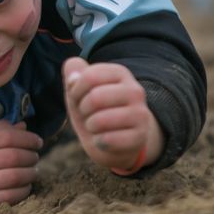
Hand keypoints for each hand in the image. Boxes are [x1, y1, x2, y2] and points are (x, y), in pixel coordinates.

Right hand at [0, 120, 41, 213]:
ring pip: (14, 177)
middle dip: (31, 156)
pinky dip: (24, 189)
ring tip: (34, 170)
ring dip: (31, 173)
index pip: (6, 137)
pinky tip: (25, 184)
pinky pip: (11, 196)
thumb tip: (23, 126)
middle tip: (36, 156)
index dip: (27, 138)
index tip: (38, 141)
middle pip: (13, 157)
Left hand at [62, 57, 162, 173]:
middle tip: (88, 113)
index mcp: (120, 73)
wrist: (114, 140)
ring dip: (90, 126)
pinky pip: (108, 140)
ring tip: (95, 126)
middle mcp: (135, 90)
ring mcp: (140, 114)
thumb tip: (72, 74)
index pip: (89, 77)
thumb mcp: (79, 88)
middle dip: (83, 109)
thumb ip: (73, 72)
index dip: (75, 90)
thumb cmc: (93, 109)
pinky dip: (98, 141)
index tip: (78, 97)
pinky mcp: (140, 137)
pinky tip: (103, 139)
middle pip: (95, 98)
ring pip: (101, 120)